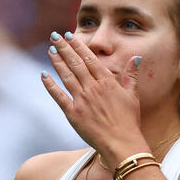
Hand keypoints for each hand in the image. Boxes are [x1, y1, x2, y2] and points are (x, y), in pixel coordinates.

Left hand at [40, 31, 146, 162]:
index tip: (69, 36)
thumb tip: (136, 58)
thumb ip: (131, 75)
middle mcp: (93, 88)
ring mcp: (82, 100)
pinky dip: (50, 85)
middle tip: (54, 36)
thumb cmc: (129, 121)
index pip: (89, 59)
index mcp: (107, 82)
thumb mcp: (133, 95)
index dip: (78, 46)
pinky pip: (59, 96)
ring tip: (50, 50)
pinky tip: (44, 75)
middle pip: (75, 63)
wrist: (122, 143)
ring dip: (57, 62)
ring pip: (66, 76)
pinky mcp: (73, 114)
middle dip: (64, 48)